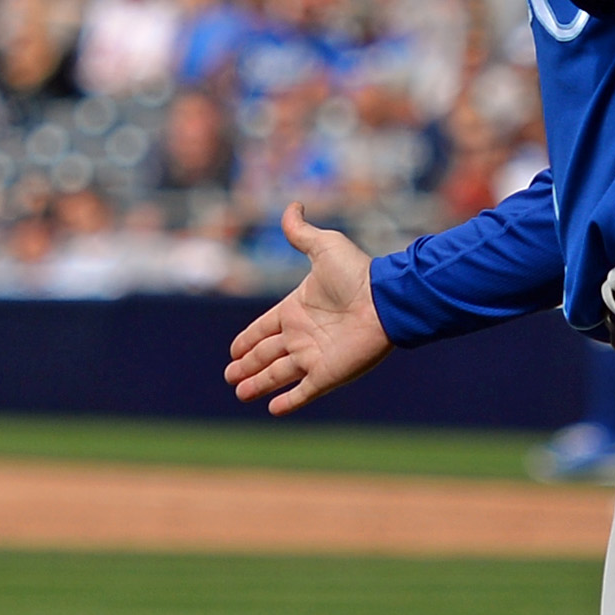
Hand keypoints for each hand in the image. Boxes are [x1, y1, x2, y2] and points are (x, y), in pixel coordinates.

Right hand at [224, 203, 389, 413]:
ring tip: (240, 392)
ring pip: (278, 375)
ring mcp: (314, 357)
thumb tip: (293, 205)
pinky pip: (303, 392)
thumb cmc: (356, 274)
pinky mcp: (327, 375)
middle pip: (267, 354)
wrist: (384, 301)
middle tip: (230, 376)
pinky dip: (288, 402)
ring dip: (259, 384)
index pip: (264, 328)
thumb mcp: (323, 246)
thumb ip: (301, 232)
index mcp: (296, 309)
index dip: (247, 339)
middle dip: (247, 365)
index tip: (233, 351)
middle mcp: (302, 335)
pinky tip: (272, 409)